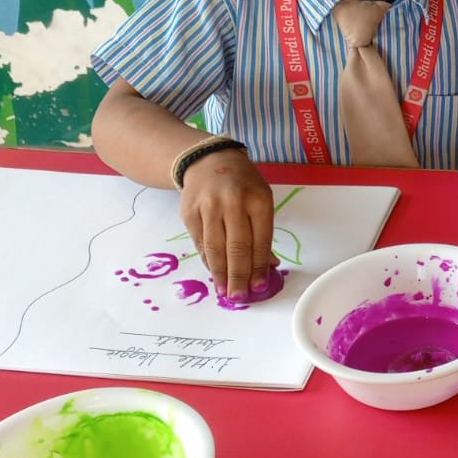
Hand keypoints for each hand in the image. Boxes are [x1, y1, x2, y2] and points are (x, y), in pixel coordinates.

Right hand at [178, 149, 275, 299]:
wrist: (208, 160)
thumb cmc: (242, 184)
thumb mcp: (261, 199)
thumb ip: (264, 232)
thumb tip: (268, 265)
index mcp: (257, 199)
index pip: (260, 240)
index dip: (259, 266)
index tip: (259, 286)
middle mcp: (232, 203)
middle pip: (236, 246)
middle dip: (239, 275)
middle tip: (240, 296)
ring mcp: (208, 207)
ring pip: (215, 248)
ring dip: (220, 273)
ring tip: (225, 292)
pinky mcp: (189, 213)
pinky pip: (200, 243)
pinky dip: (208, 261)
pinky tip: (214, 274)